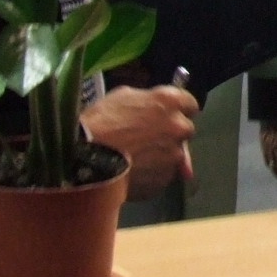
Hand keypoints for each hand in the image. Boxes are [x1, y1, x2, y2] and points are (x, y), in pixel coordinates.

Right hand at [83, 84, 198, 198]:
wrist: (86, 159)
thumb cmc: (100, 121)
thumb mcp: (122, 97)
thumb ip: (147, 101)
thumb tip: (155, 107)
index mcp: (169, 102)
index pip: (190, 103)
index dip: (179, 109)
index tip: (169, 114)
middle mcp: (178, 127)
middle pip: (185, 130)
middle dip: (171, 133)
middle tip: (148, 138)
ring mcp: (174, 156)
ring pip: (174, 155)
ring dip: (161, 155)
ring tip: (135, 158)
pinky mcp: (164, 179)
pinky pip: (162, 175)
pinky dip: (152, 174)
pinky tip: (133, 172)